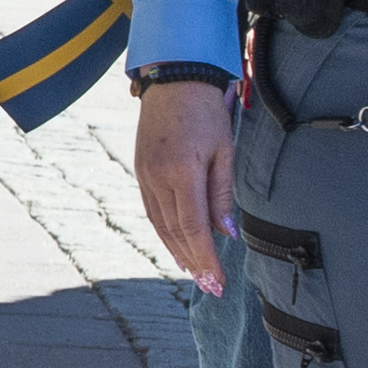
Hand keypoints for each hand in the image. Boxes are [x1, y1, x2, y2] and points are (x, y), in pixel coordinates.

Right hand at [134, 76, 237, 293]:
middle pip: (174, 231)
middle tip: (209, 287)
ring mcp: (144, 174)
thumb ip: (222, 195)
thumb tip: (227, 233)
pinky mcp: (141, 171)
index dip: (206, 258)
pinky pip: (152, 209)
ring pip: (159, 224)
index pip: (195, 228)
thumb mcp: (224, 151)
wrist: (173, 80)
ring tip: (194, 273)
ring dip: (177, 251)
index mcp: (181, 173)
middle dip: (193, 262)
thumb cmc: (205, 113)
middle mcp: (157, 178)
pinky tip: (176, 244)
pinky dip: (165, 232)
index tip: (218, 281)